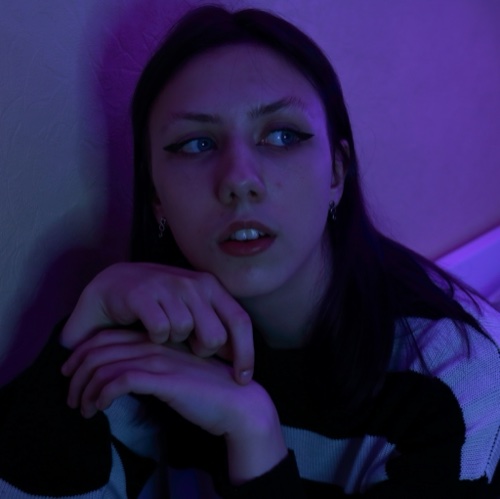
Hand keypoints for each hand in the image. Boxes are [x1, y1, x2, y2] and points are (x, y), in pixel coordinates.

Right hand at [60, 262, 253, 383]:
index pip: (240, 321)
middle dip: (203, 350)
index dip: (246, 352)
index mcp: (210, 285)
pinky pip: (160, 330)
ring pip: (185, 333)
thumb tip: (236, 357)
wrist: (114, 284)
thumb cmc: (159, 302)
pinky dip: (155, 337)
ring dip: (174, 341)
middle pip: (215, 336)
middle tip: (188, 346)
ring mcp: (168, 286)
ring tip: (164, 332)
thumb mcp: (193, 308)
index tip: (244, 378)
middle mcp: (193, 282)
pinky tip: (149, 331)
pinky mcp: (143, 294)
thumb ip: (215, 325)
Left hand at [62, 329, 286, 481]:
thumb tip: (125, 373)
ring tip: (80, 407)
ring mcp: (160, 358)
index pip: (109, 335)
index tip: (73, 371)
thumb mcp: (176, 368)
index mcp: (158, 335)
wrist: (237, 402)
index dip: (84, 352)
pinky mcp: (164, 378)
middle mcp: (156, 341)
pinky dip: (101, 395)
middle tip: (70, 393)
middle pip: (100, 347)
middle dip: (77, 370)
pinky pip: (119, 381)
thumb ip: (154, 362)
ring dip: (85, 388)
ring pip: (104, 364)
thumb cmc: (208, 389)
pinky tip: (99, 408)